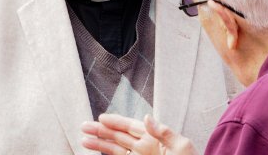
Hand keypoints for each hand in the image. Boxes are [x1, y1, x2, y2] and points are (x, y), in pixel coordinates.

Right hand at [81, 114, 197, 154]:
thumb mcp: (183, 147)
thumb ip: (164, 132)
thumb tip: (146, 117)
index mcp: (153, 138)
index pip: (129, 126)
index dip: (115, 121)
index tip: (100, 118)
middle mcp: (144, 148)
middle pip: (118, 137)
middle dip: (101, 131)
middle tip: (84, 126)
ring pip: (115, 150)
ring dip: (100, 145)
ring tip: (84, 140)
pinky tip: (98, 154)